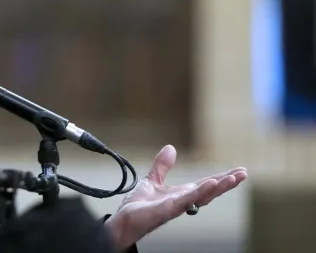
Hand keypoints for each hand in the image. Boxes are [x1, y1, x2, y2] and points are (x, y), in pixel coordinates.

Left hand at [104, 145, 246, 249]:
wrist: (124, 220)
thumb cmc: (139, 206)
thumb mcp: (152, 180)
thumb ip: (162, 166)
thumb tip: (170, 148)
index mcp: (182, 193)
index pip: (206, 184)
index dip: (222, 178)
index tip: (239, 171)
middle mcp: (184, 201)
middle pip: (210, 191)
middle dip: (227, 183)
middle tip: (244, 173)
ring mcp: (178, 206)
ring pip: (203, 196)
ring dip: (219, 187)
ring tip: (235, 178)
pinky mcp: (168, 209)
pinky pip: (187, 200)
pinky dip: (200, 192)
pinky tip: (211, 184)